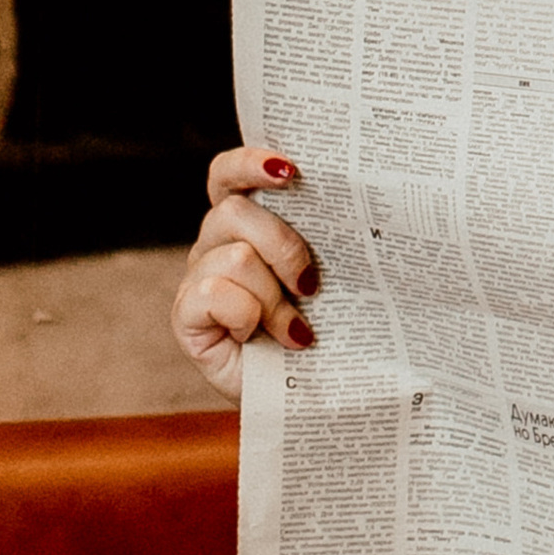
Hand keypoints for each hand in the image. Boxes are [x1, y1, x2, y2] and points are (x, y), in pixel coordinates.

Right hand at [172, 146, 317, 398]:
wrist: (312, 391)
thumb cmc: (327, 327)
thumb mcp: (334, 275)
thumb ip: (331, 236)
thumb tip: (368, 202)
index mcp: (248, 221)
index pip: (229, 173)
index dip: (250, 163)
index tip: (291, 170)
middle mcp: (216, 242)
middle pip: (235, 211)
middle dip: (284, 247)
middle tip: (311, 286)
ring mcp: (197, 277)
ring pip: (235, 257)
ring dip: (274, 299)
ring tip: (296, 330)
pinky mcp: (185, 315)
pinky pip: (213, 294)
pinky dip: (249, 318)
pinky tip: (268, 340)